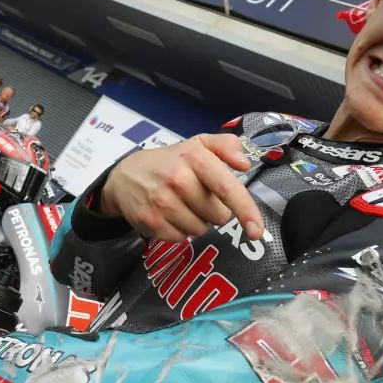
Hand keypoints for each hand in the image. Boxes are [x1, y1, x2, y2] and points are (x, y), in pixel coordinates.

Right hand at [101, 133, 262, 242]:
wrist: (125, 176)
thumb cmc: (170, 161)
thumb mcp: (198, 143)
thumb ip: (226, 145)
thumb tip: (245, 163)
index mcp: (195, 158)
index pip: (226, 188)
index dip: (246, 210)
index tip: (256, 231)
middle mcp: (178, 180)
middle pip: (218, 216)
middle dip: (213, 210)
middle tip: (196, 196)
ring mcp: (163, 203)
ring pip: (200, 230)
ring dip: (196, 221)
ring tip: (181, 205)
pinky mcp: (151, 222)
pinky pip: (181, 238)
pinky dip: (179, 231)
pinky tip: (169, 215)